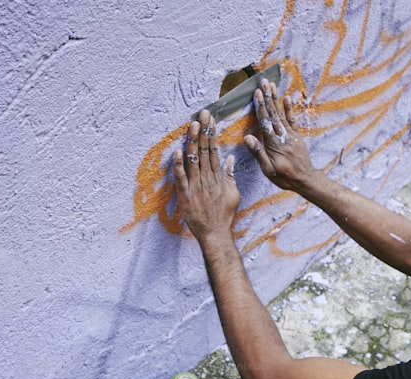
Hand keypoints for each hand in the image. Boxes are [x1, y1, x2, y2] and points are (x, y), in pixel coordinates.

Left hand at [173, 110, 239, 243]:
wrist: (216, 233)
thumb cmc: (224, 215)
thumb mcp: (233, 193)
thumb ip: (230, 175)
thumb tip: (231, 159)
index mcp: (218, 176)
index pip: (214, 150)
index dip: (211, 134)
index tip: (210, 120)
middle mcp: (207, 178)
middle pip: (204, 150)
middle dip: (204, 131)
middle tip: (203, 114)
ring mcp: (196, 186)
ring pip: (193, 159)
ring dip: (192, 141)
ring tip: (193, 124)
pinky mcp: (185, 195)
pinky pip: (181, 177)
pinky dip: (178, 165)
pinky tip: (177, 151)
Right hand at [244, 78, 316, 190]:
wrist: (305, 179)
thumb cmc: (284, 176)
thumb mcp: (268, 169)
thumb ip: (258, 153)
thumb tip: (247, 138)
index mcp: (273, 144)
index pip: (265, 122)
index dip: (260, 107)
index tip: (256, 93)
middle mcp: (283, 136)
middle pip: (273, 114)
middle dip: (267, 97)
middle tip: (263, 82)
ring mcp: (291, 135)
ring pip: (281, 114)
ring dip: (276, 99)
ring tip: (271, 85)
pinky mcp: (297, 136)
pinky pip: (292, 120)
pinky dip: (289, 109)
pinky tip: (286, 98)